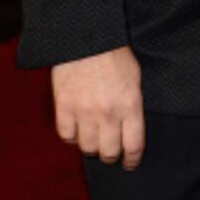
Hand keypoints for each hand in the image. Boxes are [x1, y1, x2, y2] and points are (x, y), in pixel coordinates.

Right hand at [51, 45, 144, 169]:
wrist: (86, 36)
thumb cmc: (114, 53)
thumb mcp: (134, 77)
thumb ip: (133, 105)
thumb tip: (130, 128)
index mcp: (130, 105)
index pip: (133, 146)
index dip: (132, 160)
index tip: (129, 163)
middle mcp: (108, 113)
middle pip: (109, 153)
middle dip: (111, 155)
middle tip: (110, 152)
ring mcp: (84, 112)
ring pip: (87, 148)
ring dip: (91, 147)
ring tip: (93, 139)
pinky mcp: (64, 107)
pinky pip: (67, 136)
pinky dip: (72, 137)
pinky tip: (76, 129)